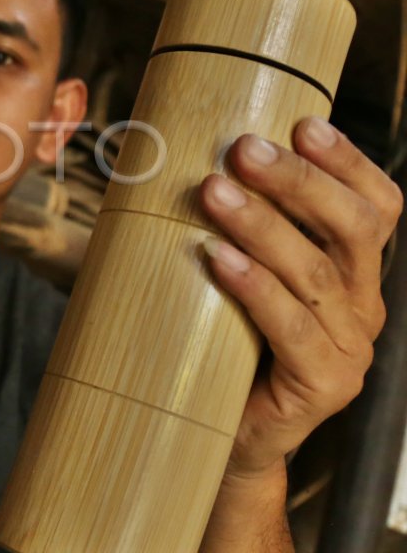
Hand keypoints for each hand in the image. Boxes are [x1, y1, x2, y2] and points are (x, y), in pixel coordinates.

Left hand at [199, 115, 401, 478]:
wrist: (218, 431)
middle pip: (351, 228)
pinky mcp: (323, 384)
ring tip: (213, 191)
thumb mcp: (237, 272)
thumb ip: (235, 224)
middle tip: (244, 149)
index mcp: (354, 270)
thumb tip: (176, 150)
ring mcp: (349, 348)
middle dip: (299, 181)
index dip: (348, 163)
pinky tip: (217, 257)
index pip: (376, 206)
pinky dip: (253, 286)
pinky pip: (291, 327)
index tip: (304, 123)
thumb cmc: (220, 338)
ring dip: (262, 224)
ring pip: (315, 272)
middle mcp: (363, 304)